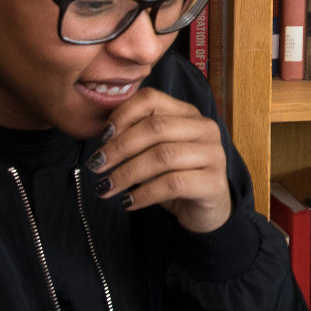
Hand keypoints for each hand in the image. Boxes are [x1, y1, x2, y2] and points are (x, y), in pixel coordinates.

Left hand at [90, 89, 230, 233]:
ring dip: (127, 173)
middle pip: (156, 128)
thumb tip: (104, 138)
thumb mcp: (154, 152)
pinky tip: (127, 202)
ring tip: (105, 187)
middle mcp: (205, 128)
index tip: (102, 137)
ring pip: (162, 156)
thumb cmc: (175, 177)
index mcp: (188, 113)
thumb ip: (136, 138)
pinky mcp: (214, 182)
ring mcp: (214, 154)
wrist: (204, 211)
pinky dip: (144, 194)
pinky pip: (172, 184)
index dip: (123, 114)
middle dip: (120, 147)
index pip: (152, 99)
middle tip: (96, 165)